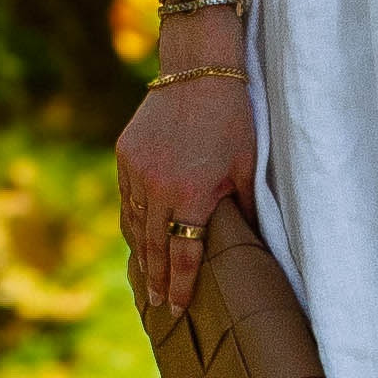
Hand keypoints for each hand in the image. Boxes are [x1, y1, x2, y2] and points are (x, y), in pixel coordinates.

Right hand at [118, 60, 258, 318]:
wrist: (198, 70)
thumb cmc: (232, 118)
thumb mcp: (247, 165)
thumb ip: (244, 208)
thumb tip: (253, 242)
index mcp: (192, 196)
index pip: (184, 255)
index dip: (180, 286)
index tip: (176, 308)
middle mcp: (158, 188)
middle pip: (155, 247)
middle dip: (155, 279)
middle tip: (156, 305)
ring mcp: (136, 171)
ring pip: (135, 224)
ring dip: (141, 253)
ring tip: (146, 276)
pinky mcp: (125, 155)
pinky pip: (126, 198)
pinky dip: (132, 220)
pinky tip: (138, 235)